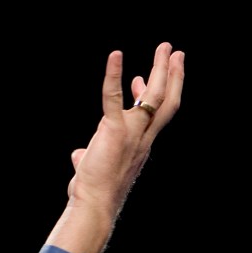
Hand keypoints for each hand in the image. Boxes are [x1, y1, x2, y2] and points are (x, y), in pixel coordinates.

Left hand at [47, 42, 184, 252]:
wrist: (94, 204)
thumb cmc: (92, 191)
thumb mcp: (93, 167)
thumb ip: (88, 157)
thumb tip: (78, 155)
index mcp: (140, 145)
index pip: (154, 115)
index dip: (149, 94)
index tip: (143, 77)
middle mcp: (143, 137)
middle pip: (167, 101)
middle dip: (172, 75)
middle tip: (175, 52)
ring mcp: (132, 133)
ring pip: (155, 96)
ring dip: (161, 69)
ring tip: (165, 47)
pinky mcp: (113, 131)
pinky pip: (114, 98)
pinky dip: (114, 76)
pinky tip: (115, 56)